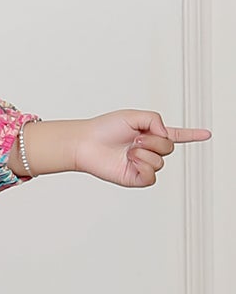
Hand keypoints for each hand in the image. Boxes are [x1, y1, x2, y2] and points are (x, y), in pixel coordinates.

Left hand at [23, 113, 209, 187]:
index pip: (176, 135)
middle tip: (135, 139)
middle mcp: (148, 150)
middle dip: (154, 141)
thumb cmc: (104, 128)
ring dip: (145, 152)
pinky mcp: (134, 178)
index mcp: (150, 134)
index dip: (192, 135)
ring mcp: (142, 165)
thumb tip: (167, 136)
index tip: (207, 134)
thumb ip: (156, 120)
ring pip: (160, 161)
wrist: (86, 143)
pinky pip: (151, 176)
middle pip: (168, 148)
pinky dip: (142, 166)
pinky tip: (130, 160)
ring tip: (128, 150)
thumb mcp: (134, 115)